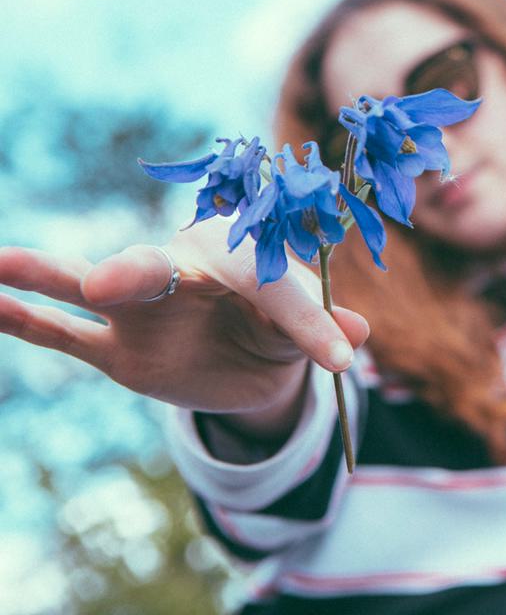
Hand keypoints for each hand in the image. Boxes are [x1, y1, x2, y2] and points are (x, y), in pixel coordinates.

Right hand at [0, 217, 369, 437]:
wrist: (249, 360)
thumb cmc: (280, 328)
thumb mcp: (306, 329)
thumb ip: (322, 324)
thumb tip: (359, 334)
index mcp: (240, 256)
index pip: (269, 282)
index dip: (309, 320)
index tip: (342, 358)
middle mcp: (182, 269)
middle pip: (158, 267)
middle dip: (137, 272)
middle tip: (114, 282)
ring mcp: (141, 309)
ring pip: (93, 290)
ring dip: (51, 276)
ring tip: (3, 260)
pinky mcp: (115, 348)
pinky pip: (65, 335)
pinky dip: (25, 321)